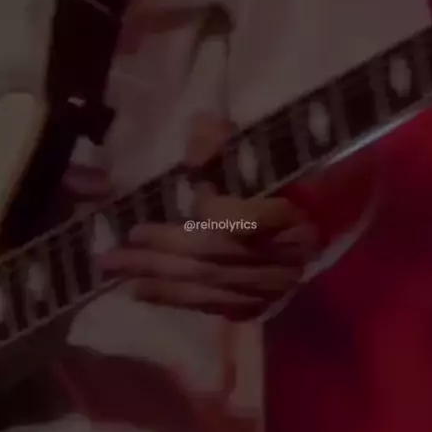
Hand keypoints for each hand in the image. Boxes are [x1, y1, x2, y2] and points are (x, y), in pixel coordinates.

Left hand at [63, 115, 320, 317]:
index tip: (192, 197)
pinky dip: (173, 298)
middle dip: (163, 251)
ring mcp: (269, 288)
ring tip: (119, 270)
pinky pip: (209, 305)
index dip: (215, 209)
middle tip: (119, 249)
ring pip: (208, 285)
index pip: (248, 219)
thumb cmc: (281, 186)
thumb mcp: (258, 158)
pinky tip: (140, 291)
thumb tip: (199, 125)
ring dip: (159, 279)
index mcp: (292, 215)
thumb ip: (228, 144)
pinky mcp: (256, 305)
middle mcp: (283, 259)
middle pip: (216, 255)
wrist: (312, 228)